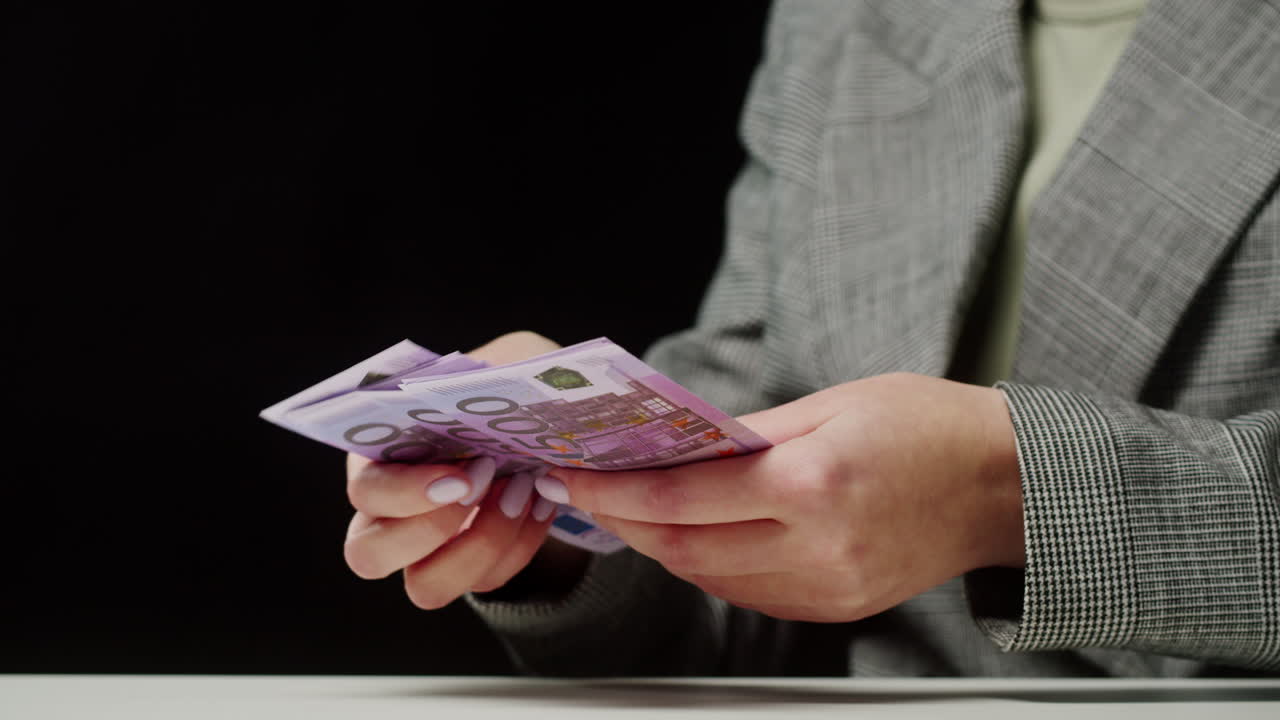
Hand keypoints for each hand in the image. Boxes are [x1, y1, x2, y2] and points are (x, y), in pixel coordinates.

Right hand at [342, 331, 577, 607]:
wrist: (542, 421)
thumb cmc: (507, 387)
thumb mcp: (502, 363)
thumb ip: (488, 371)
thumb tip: (498, 378)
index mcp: (376, 457)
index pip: (365, 491)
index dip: (404, 493)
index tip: (461, 476)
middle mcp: (386, 513)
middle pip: (368, 554)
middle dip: (431, 530)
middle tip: (486, 487)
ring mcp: (423, 549)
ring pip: (426, 588)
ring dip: (481, 548)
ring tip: (524, 496)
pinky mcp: (466, 568)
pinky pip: (485, 580)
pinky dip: (520, 547)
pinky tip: (543, 504)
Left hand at [536, 373, 1023, 621]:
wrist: (1003, 487)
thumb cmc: (928, 427)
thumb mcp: (834, 403)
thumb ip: (750, 432)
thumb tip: (682, 445)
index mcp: (817, 483)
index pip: (687, 498)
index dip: (620, 490)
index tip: (580, 474)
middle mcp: (820, 547)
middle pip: (687, 547)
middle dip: (627, 521)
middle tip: (590, 491)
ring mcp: (828, 587)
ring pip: (710, 577)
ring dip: (662, 545)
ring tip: (632, 510)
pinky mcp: (834, 606)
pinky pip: (747, 592)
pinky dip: (707, 565)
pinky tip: (692, 535)